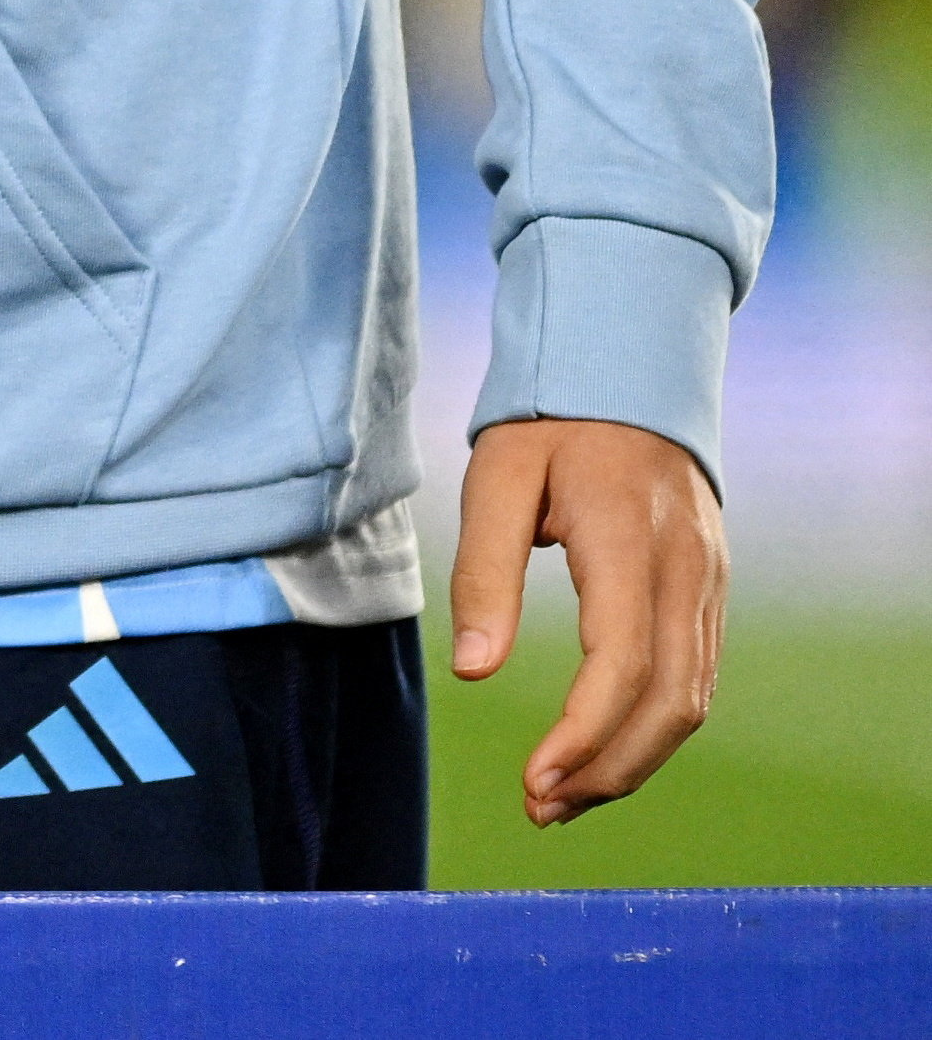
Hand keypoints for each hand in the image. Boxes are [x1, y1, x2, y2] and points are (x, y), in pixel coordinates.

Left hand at [449, 415, 728, 826]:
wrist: (626, 376)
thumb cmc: (549, 424)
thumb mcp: (497, 478)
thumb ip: (485, 572)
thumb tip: (473, 672)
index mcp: (629, 541)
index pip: (623, 665)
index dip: (583, 734)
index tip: (534, 781)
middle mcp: (686, 572)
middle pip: (671, 703)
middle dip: (609, 768)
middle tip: (540, 808)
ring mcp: (709, 585)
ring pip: (691, 701)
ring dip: (632, 761)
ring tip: (562, 799)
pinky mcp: (710, 594)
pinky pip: (694, 678)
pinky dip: (652, 728)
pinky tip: (603, 751)